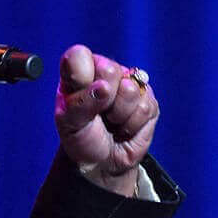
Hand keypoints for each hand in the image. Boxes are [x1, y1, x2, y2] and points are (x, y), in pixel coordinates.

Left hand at [55, 44, 158, 195]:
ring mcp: (129, 85)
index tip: (76, 94)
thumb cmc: (80, 137)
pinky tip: (124, 128)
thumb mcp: (69, 123)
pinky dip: (131, 124)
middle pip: (110, 70)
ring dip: (118, 114)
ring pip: (130, 90)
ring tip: (110, 121)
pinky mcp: (149, 100)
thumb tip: (103, 86)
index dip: (80, 75)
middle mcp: (105, 73)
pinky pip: (145, 108)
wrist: (100, 162)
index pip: (79, 55)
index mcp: (79, 72)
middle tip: (96, 113)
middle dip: (102, 99)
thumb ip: (80, 102)